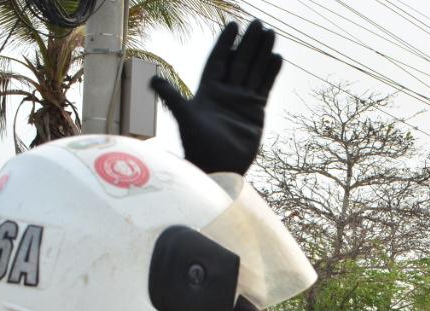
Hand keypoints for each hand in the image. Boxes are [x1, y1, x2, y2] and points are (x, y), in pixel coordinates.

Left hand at [151, 20, 282, 174]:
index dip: (225, 42)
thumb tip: (152, 80)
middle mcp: (225, 92)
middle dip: (248, 42)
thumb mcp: (184, 118)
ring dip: (262, 52)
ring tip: (270, 33)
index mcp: (208, 90)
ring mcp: (241, 101)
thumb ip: (172, 97)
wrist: (218, 167)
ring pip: (253, 70)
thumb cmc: (199, 146)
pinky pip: (264, 87)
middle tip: (258, 23)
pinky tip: (277, 58)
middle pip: (239, 60)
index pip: (218, 60)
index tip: (233, 25)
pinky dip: (271, 73)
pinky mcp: (255, 111)